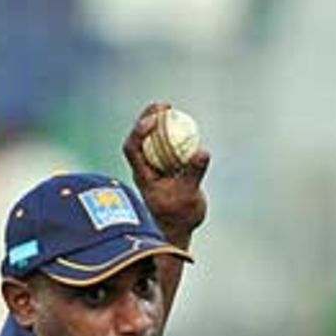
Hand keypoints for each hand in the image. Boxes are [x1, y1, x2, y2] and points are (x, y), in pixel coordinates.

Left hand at [123, 103, 209, 242]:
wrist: (179, 230)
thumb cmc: (180, 216)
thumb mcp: (190, 195)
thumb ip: (194, 173)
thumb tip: (202, 152)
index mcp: (142, 176)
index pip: (132, 149)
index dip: (139, 131)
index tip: (154, 120)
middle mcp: (143, 170)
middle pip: (138, 139)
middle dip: (147, 119)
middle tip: (162, 104)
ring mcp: (152, 169)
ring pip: (150, 141)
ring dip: (157, 122)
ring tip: (168, 106)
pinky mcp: (163, 169)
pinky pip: (164, 146)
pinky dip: (170, 133)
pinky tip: (180, 121)